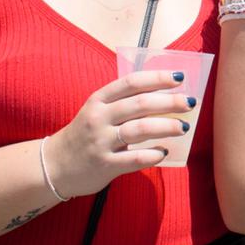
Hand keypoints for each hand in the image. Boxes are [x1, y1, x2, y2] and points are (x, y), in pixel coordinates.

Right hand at [44, 71, 194, 197]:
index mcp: (98, 100)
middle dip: (169, 102)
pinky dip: (153, 155)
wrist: (54, 166)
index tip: (179, 78)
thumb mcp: (97, 112)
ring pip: (140, 130)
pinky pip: (135, 159)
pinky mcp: (105, 165)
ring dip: (166, 126)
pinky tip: (164, 152)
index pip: (131, 83)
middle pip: (140, 104)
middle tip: (190, 103)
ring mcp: (101, 142)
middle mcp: (99, 118)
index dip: (157, 78)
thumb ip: (123, 104)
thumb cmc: (85, 135)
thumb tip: (164, 97)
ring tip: (183, 127)